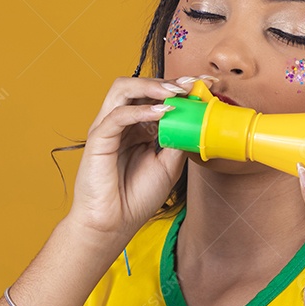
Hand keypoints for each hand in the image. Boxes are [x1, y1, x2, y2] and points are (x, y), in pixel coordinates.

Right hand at [65, 76, 195, 245]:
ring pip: (123, 89)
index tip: (207, 82)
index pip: (157, 96)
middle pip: (140, 86)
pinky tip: (161, 112)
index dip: (181, 86)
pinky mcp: (98, 139)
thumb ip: (179, 139)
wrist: (114, 224)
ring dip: (151, 87)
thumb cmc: (137, 197)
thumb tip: (196, 116)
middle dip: (169, 82)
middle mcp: (123, 123)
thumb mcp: (170, 165)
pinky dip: (141, 110)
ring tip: (175, 93)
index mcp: (139, 127)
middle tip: (192, 83)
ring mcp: (108, 128)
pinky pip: (118, 115)